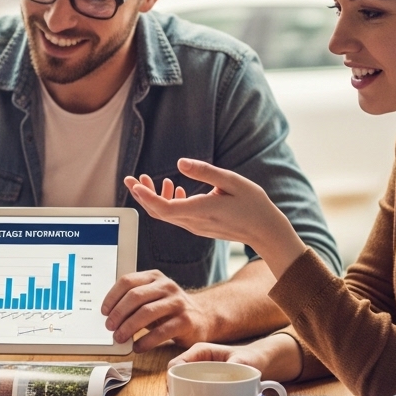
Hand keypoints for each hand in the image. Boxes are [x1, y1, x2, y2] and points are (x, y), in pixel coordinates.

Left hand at [101, 270, 211, 350]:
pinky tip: (137, 347)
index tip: (104, 311)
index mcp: (155, 277)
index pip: (128, 281)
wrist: (204, 316)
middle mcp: (167, 287)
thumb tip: (108, 316)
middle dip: (118, 313)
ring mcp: (177, 303)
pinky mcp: (186, 321)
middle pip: (135, 296)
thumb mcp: (153, 298)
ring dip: (128, 327)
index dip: (112, 297)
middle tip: (109, 327)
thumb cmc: (170, 309)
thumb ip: (134, 301)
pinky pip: (161, 332)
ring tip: (119, 338)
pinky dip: (145, 341)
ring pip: (146, 313)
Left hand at [123, 159, 307, 269]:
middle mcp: (194, 222)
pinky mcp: (199, 227)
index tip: (134, 183)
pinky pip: (176, 216)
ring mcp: (196, 227)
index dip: (146, 196)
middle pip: (159, 212)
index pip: (164, 208)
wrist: (265, 231)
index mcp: (201, 210)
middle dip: (142, 196)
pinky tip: (175, 188)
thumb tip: (180, 164)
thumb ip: (205, 172)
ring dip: (153, 198)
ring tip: (146, 179)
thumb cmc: (253, 204)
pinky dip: (168, 202)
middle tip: (130, 178)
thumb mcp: (232, 181)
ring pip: (166, 215)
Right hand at [169, 337, 301, 382]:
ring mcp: (198, 374)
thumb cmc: (250, 358)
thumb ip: (237, 363)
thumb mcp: (244, 360)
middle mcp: (195, 363)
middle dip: (171, 392)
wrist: (258, 364)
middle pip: (176, 377)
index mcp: (200, 352)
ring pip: (181, 387)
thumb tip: (231, 368)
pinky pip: (190, 393)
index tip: (173, 392)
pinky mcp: (202, 385)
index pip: (177, 363)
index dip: (171, 378)